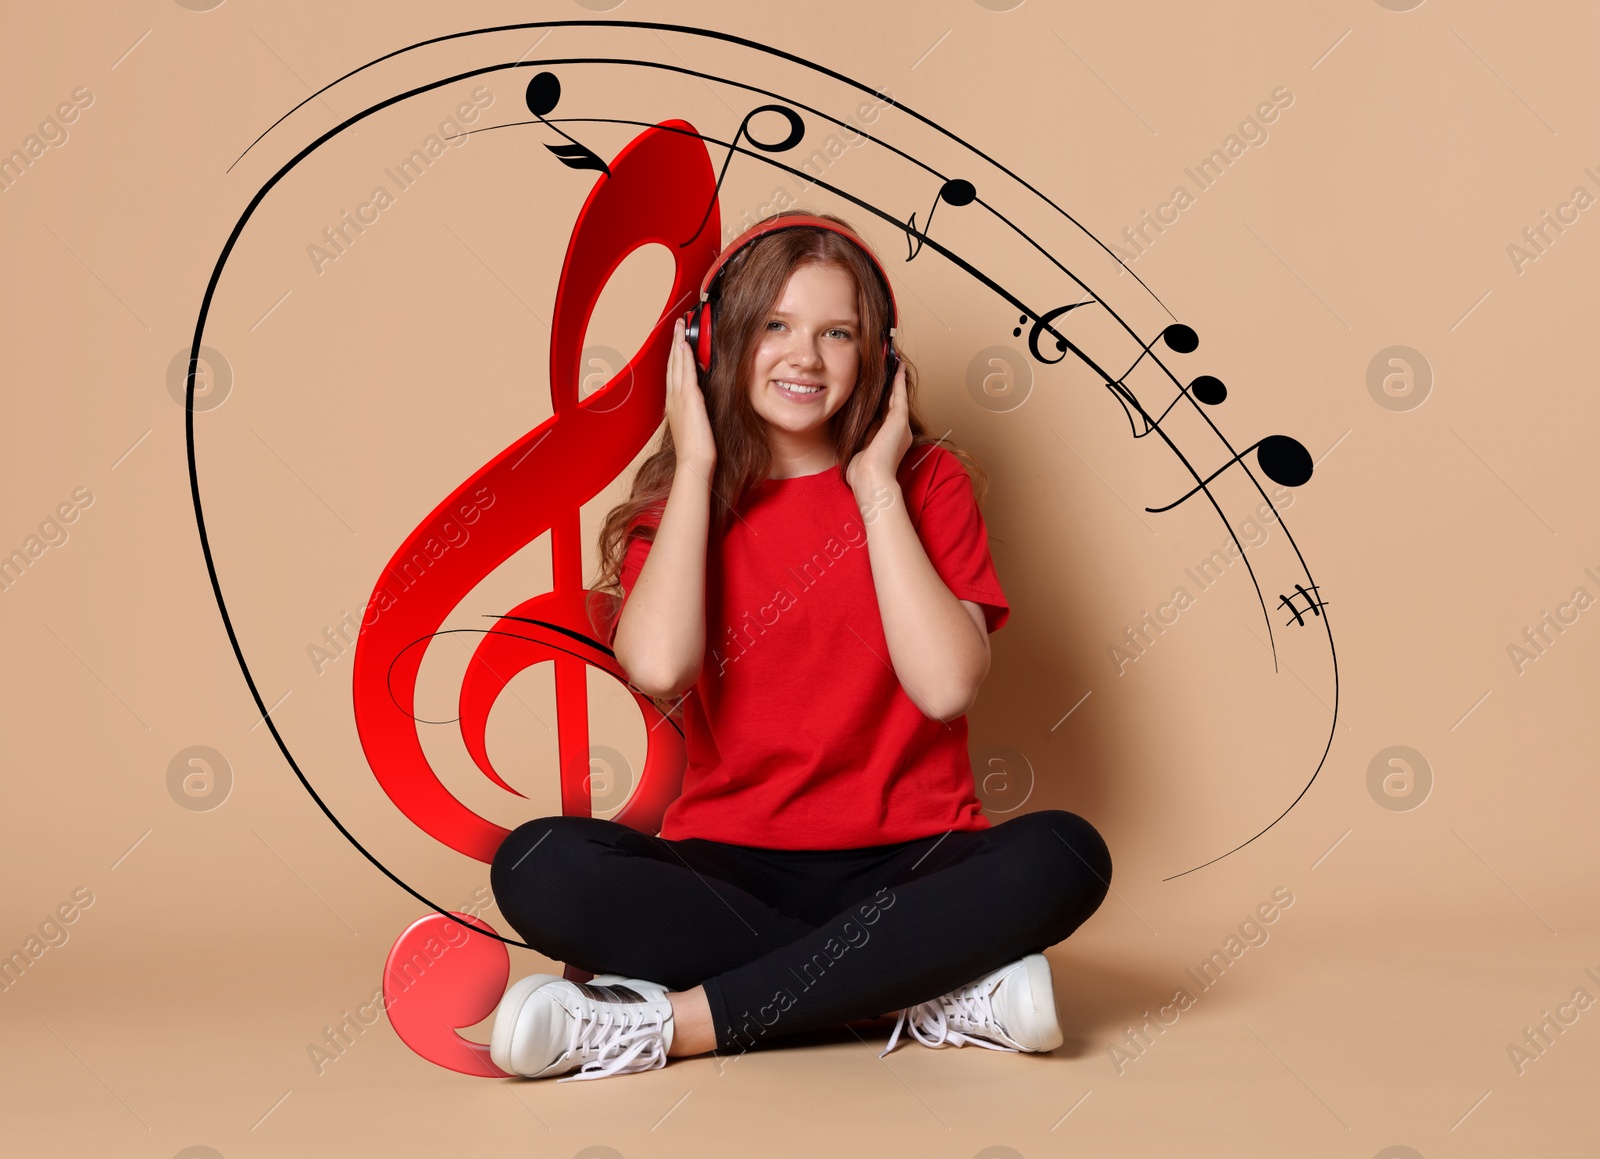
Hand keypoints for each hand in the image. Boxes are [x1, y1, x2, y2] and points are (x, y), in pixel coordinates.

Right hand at [665, 317, 716, 474]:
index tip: (679, 340)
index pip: (674, 372)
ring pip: (677, 364)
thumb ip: (695, 409)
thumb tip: (701, 400)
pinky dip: (683, 358)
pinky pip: (685, 373)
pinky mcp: (689, 400)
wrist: (694, 462)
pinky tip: (685, 345)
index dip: (675, 354)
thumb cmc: (696, 449)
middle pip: (673, 364)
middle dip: (675, 342)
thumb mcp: (695, 424)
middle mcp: (673, 398)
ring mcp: (679, 398)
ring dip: (678, 343)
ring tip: (681, 326)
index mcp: (674, 404)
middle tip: (678, 324)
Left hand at [845, 356, 910, 494]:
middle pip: (892, 401)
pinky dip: (898, 380)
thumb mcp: (858, 448)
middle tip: (888, 366)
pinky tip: (897, 367)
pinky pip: (899, 395)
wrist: (871, 480)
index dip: (881, 397)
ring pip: (897, 395)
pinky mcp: (900, 420)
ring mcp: (900, 425)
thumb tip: (852, 421)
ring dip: (895, 378)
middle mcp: (898, 431)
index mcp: (888, 438)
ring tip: (893, 361)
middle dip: (889, 384)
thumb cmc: (861, 472)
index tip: (877, 384)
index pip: (883, 412)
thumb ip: (860, 434)